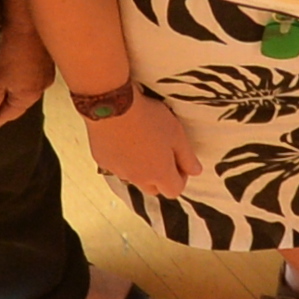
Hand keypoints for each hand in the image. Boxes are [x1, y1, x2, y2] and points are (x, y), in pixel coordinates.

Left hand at [0, 2, 53, 126]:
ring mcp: (45, 69)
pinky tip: (5, 63)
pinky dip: (16, 71)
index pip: (8, 115)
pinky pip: (28, 70)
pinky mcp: (44, 55)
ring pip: (22, 84)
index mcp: (30, 95)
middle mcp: (42, 85)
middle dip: (0, 101)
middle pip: (17, 101)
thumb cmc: (11, 44)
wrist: (25, 13)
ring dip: (8, 85)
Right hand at [83, 94, 203, 204]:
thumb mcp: (177, 134)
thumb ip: (187, 157)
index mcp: (158, 174)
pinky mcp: (103, 161)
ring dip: (141, 168)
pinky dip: (123, 158)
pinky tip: (124, 138)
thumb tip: (196, 171)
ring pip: (134, 177)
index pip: (174, 191)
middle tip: (163, 154)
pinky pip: (117, 165)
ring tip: (143, 142)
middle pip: (153, 188)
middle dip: (161, 177)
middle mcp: (137, 178)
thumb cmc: (148, 119)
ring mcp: (118, 171)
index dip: (181, 178)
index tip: (181, 161)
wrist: (113, 107)